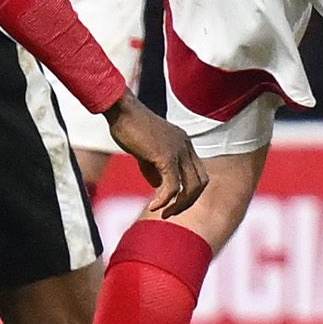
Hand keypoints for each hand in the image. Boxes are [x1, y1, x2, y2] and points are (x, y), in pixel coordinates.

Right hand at [104, 95, 206, 218]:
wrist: (121, 110)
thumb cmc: (129, 126)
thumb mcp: (145, 150)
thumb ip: (154, 168)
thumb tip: (158, 187)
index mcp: (184, 143)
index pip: (198, 173)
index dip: (190, 191)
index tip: (173, 202)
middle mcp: (186, 146)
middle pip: (201, 182)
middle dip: (187, 202)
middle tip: (169, 213)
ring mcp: (179, 150)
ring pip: (191, 187)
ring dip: (179, 205)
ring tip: (162, 213)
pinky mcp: (166, 156)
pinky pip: (173, 186)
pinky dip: (165, 200)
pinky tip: (153, 206)